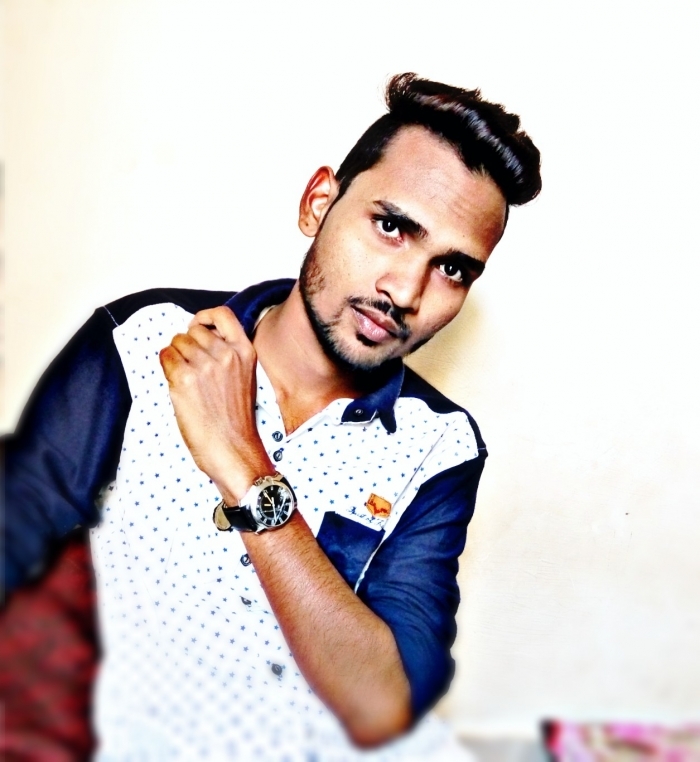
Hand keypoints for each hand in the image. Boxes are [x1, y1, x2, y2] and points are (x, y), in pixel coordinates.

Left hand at [159, 306, 274, 503]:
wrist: (232, 448)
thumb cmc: (236, 420)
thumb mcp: (244, 378)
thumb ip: (227, 355)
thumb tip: (199, 340)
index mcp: (244, 352)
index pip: (222, 315)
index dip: (204, 317)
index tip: (197, 326)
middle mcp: (226, 354)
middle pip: (193, 330)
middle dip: (187, 344)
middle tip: (189, 366)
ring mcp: (205, 365)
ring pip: (176, 342)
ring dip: (175, 356)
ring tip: (185, 379)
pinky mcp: (185, 378)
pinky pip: (165, 357)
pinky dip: (166, 367)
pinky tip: (176, 384)